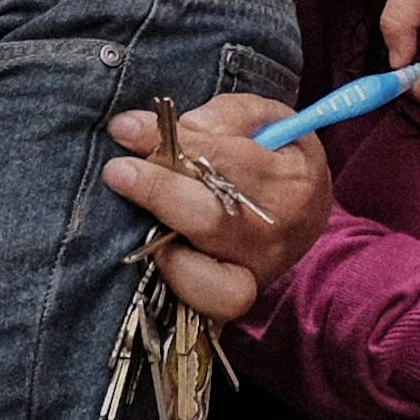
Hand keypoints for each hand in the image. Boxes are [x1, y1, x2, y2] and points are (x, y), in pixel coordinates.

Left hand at [104, 91, 332, 325]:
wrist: (301, 211)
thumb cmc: (274, 156)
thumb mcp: (266, 118)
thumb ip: (229, 115)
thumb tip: (186, 128)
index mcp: (295, 179)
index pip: (225, 160)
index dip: (171, 142)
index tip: (126, 127)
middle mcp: (278, 233)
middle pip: (213, 218)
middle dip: (158, 191)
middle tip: (119, 170)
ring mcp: (259, 271)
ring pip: (209, 272)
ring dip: (163, 239)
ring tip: (134, 210)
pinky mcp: (238, 296)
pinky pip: (209, 304)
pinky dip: (181, 279)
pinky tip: (160, 250)